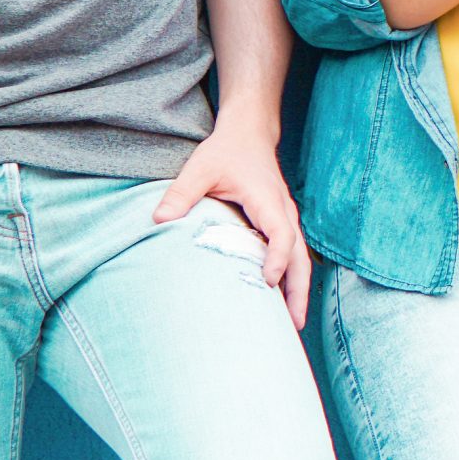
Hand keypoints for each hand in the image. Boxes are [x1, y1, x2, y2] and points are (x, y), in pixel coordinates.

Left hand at [154, 124, 311, 327]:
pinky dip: (291, 278)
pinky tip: (282, 299)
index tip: (267, 281)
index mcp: (268, 200)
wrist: (249, 134)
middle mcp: (284, 212)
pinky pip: (292, 254)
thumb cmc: (226, 151)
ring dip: (298, 289)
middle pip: (300, 256)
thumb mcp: (200, 168)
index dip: (276, 258)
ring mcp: (286, 219)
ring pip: (300, 258)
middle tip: (294, 325)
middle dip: (298, 290)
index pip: (281, 234)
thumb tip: (158, 220)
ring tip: (293, 323)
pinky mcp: (281, 223)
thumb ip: (181, 193)